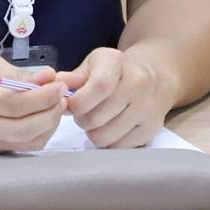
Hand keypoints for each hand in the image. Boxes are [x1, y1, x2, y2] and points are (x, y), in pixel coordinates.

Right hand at [0, 52, 67, 154]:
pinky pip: (22, 145)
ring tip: (56, 104)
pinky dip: (40, 132)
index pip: (12, 103)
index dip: (41, 96)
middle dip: (50, 112)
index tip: (58, 84)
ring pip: (26, 141)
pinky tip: (44, 116)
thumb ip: (18, 74)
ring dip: (49, 124)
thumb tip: (49, 78)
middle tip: (62, 95)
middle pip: (22, 128)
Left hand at [59, 46, 176, 147]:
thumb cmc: (114, 71)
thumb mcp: (93, 64)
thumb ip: (71, 77)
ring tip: (95, 121)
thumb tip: (55, 86)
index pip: (99, 87)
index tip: (69, 105)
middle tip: (81, 114)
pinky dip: (108, 141)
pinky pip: (119, 146)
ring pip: (106, 136)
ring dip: (93, 132)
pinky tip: (109, 127)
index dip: (78, 102)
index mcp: (117, 62)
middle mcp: (137, 84)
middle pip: (97, 117)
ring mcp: (147, 108)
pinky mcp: (151, 129)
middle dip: (81, 119)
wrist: (154, 77)